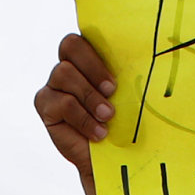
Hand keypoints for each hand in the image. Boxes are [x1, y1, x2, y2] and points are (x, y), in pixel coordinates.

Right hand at [33, 30, 116, 176]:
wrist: (111, 160)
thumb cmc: (123, 123)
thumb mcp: (129, 95)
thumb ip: (128, 73)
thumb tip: (148, 53)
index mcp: (89, 57)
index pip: (85, 34)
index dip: (96, 47)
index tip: (116, 75)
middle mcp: (68, 66)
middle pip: (70, 45)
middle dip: (93, 67)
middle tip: (112, 90)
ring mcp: (54, 85)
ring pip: (64, 73)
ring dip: (90, 96)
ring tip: (107, 116)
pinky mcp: (45, 105)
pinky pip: (61, 102)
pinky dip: (83, 118)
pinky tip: (98, 132)